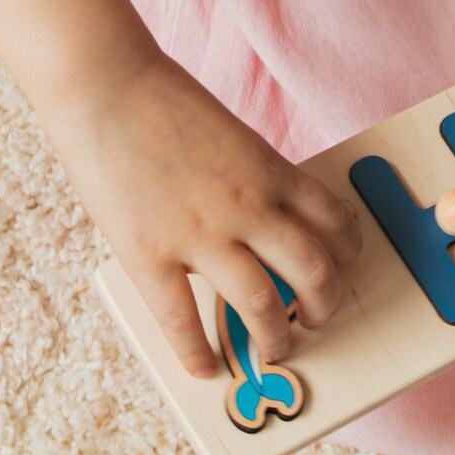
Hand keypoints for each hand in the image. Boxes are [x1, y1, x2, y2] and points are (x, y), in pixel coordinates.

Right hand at [40, 48, 364, 376]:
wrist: (107, 86)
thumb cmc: (164, 102)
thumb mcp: (233, 137)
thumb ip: (251, 181)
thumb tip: (260, 225)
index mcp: (273, 172)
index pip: (336, 221)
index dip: (348, 252)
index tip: (344, 267)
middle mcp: (249, 207)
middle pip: (314, 271)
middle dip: (325, 305)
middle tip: (318, 318)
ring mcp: (201, 235)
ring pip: (262, 305)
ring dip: (277, 337)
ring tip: (277, 350)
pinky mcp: (150, 254)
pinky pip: (183, 321)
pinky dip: (199, 352)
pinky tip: (207, 368)